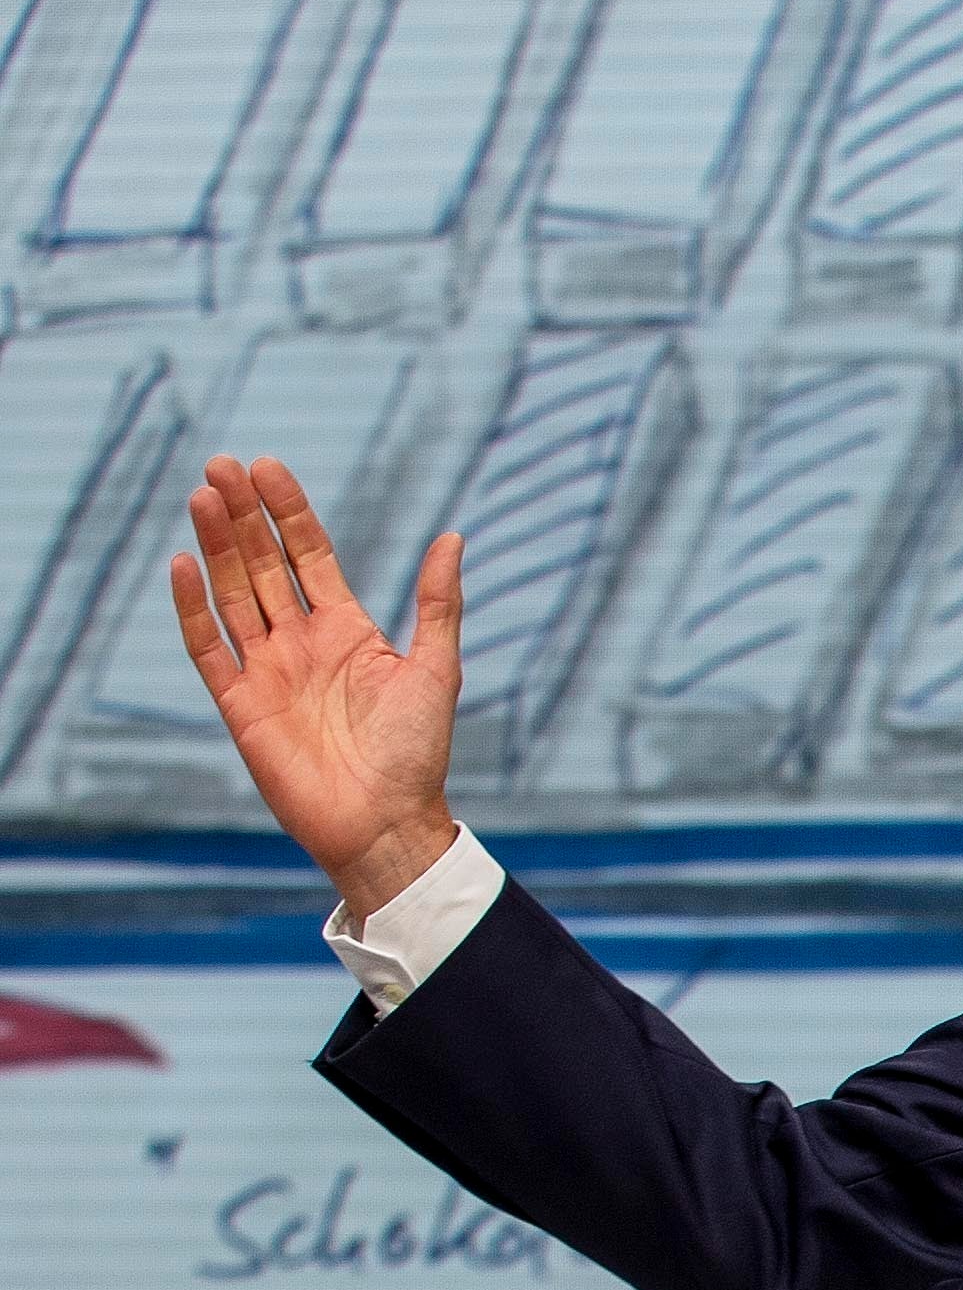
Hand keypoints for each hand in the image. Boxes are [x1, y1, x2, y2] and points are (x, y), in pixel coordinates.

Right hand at [170, 460, 466, 918]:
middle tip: (220, 464)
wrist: (387, 825)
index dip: (287, 512)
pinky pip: (208, 647)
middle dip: (242, 515)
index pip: (309, 555)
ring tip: (202, 495)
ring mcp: (266, 670)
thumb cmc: (418, 753)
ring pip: (232, 593)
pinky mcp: (239, 703)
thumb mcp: (435, 669)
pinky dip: (193, 608)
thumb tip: (452, 537)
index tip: (267, 467)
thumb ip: (437, 604)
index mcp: (347, 630)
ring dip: (216, 546)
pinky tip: (183, 564)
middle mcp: (301, 643)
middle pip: (262, 565)